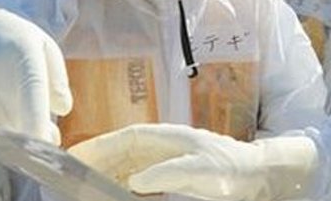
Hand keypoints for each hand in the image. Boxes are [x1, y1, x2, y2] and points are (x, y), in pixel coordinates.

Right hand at [69, 123, 318, 200]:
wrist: (259, 177)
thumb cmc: (232, 171)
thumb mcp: (201, 172)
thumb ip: (167, 173)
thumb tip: (135, 179)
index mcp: (168, 137)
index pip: (126, 138)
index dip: (100, 146)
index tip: (76, 156)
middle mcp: (165, 146)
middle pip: (123, 152)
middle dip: (98, 161)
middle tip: (71, 177)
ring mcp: (169, 160)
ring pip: (129, 166)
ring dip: (108, 175)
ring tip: (86, 188)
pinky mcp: (175, 177)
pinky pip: (141, 180)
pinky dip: (125, 186)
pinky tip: (115, 193)